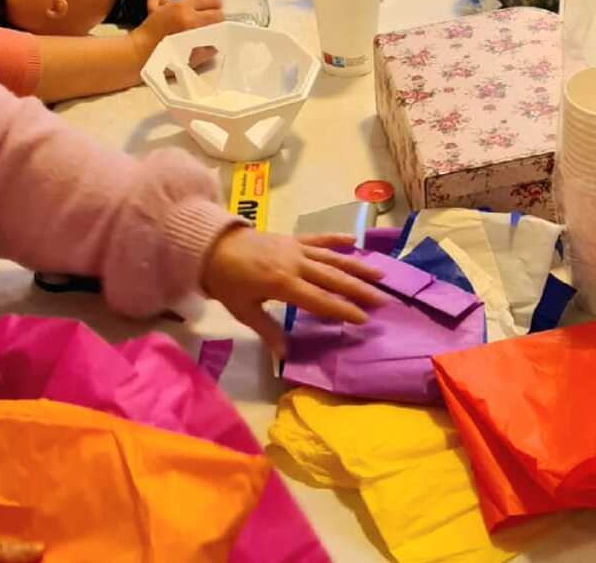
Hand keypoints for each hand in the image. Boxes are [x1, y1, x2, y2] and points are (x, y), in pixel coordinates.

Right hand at [129, 0, 222, 60]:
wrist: (141, 54)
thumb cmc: (148, 30)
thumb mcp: (156, 5)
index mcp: (182, 8)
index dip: (212, 0)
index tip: (209, 3)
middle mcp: (192, 22)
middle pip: (219, 14)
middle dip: (215, 14)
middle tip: (208, 17)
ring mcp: (197, 41)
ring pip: (219, 30)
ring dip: (215, 28)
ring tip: (206, 30)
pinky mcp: (199, 56)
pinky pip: (215, 47)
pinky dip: (211, 44)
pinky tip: (202, 43)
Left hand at [201, 227, 385, 359]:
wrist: (213, 246)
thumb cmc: (227, 282)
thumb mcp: (244, 311)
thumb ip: (268, 331)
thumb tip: (285, 357)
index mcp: (283, 284)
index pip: (320, 300)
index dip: (343, 310)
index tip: (364, 319)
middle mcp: (295, 263)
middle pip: (333, 278)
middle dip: (359, 290)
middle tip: (382, 300)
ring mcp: (296, 248)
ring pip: (333, 258)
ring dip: (357, 266)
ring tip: (380, 275)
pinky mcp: (293, 238)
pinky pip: (319, 239)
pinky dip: (337, 239)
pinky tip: (355, 241)